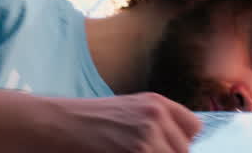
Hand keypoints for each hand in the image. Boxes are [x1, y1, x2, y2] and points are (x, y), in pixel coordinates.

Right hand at [47, 92, 202, 152]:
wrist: (58, 125)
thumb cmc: (90, 122)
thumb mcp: (130, 111)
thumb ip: (157, 124)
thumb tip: (181, 146)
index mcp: (157, 103)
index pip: (193, 128)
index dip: (181, 142)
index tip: (167, 147)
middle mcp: (155, 117)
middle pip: (183, 151)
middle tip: (138, 151)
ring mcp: (144, 138)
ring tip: (127, 151)